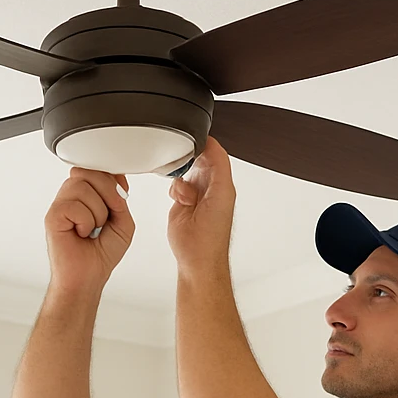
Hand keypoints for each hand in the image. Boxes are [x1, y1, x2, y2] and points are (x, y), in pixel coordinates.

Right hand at [45, 167, 132, 294]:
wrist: (89, 277)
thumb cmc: (101, 253)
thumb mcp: (123, 222)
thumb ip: (120, 198)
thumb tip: (115, 181)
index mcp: (86, 194)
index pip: (96, 169)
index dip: (111, 181)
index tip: (117, 202)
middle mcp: (71, 196)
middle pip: (88, 172)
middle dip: (107, 193)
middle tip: (107, 218)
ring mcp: (60, 205)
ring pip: (81, 186)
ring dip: (97, 212)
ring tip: (92, 229)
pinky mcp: (52, 216)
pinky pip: (73, 205)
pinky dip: (85, 222)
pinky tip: (81, 233)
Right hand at [166, 137, 235, 275]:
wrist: (195, 258)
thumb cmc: (211, 236)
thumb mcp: (221, 193)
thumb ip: (218, 166)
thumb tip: (212, 145)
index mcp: (222, 183)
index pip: (215, 152)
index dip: (203, 142)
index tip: (191, 139)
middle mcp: (209, 186)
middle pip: (198, 158)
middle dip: (188, 159)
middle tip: (182, 164)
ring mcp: (195, 193)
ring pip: (184, 170)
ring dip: (180, 176)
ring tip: (184, 191)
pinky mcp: (182, 201)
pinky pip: (176, 183)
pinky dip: (174, 187)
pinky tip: (179, 198)